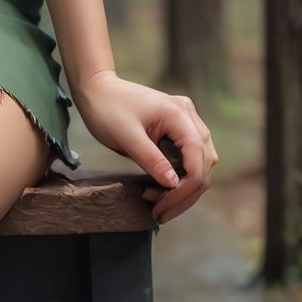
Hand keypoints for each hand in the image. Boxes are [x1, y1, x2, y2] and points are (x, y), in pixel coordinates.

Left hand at [69, 71, 217, 226]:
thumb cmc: (107, 109)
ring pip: (201, 163)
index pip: (198, 159)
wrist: (97, 90)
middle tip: (159, 211)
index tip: (163, 206)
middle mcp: (189, 116)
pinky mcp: (178, 129)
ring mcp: (186, 121)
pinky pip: (189, 158)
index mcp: (179, 114)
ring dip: (183, 187)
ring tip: (156, 200)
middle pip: (204, 164)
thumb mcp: (126, 137)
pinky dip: (178, 177)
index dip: (185, 188)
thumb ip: (151, 160)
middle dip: (185, 193)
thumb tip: (174, 185)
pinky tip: (159, 188)